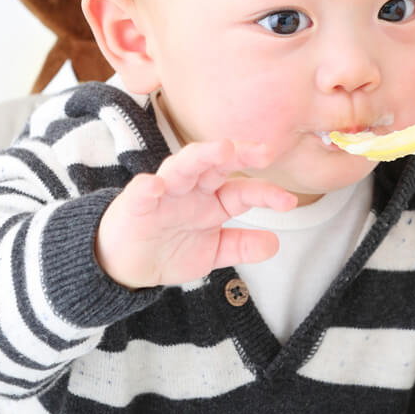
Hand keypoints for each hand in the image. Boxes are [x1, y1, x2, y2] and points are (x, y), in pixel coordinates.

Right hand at [95, 139, 296, 287]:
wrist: (126, 264)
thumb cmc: (170, 248)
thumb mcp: (212, 252)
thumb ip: (241, 246)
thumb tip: (275, 244)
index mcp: (212, 199)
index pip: (243, 190)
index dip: (266, 194)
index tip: (288, 202)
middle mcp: (191, 190)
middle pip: (216, 165)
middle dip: (239, 154)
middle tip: (263, 151)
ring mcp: (163, 194)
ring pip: (182, 166)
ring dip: (201, 156)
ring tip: (222, 149)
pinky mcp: (135, 205)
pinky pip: (141, 192)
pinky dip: (148, 187)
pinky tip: (156, 185)